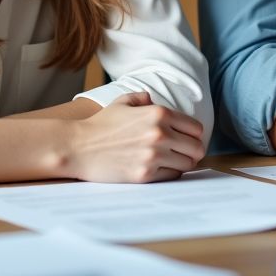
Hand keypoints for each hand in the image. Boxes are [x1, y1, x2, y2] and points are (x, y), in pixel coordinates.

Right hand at [63, 92, 205, 182]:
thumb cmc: (100, 125)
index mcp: (159, 113)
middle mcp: (160, 134)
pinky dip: (169, 173)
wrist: (77, 147)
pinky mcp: (145, 175)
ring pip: (187, 164)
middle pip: (197, 148)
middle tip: (182, 153)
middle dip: (192, 151)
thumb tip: (152, 100)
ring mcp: (153, 156)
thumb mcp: (122, 102)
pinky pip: (172, 176)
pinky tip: (157, 168)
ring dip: (181, 163)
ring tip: (170, 161)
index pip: (196, 128)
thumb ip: (142, 98)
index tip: (186, 139)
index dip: (193, 135)